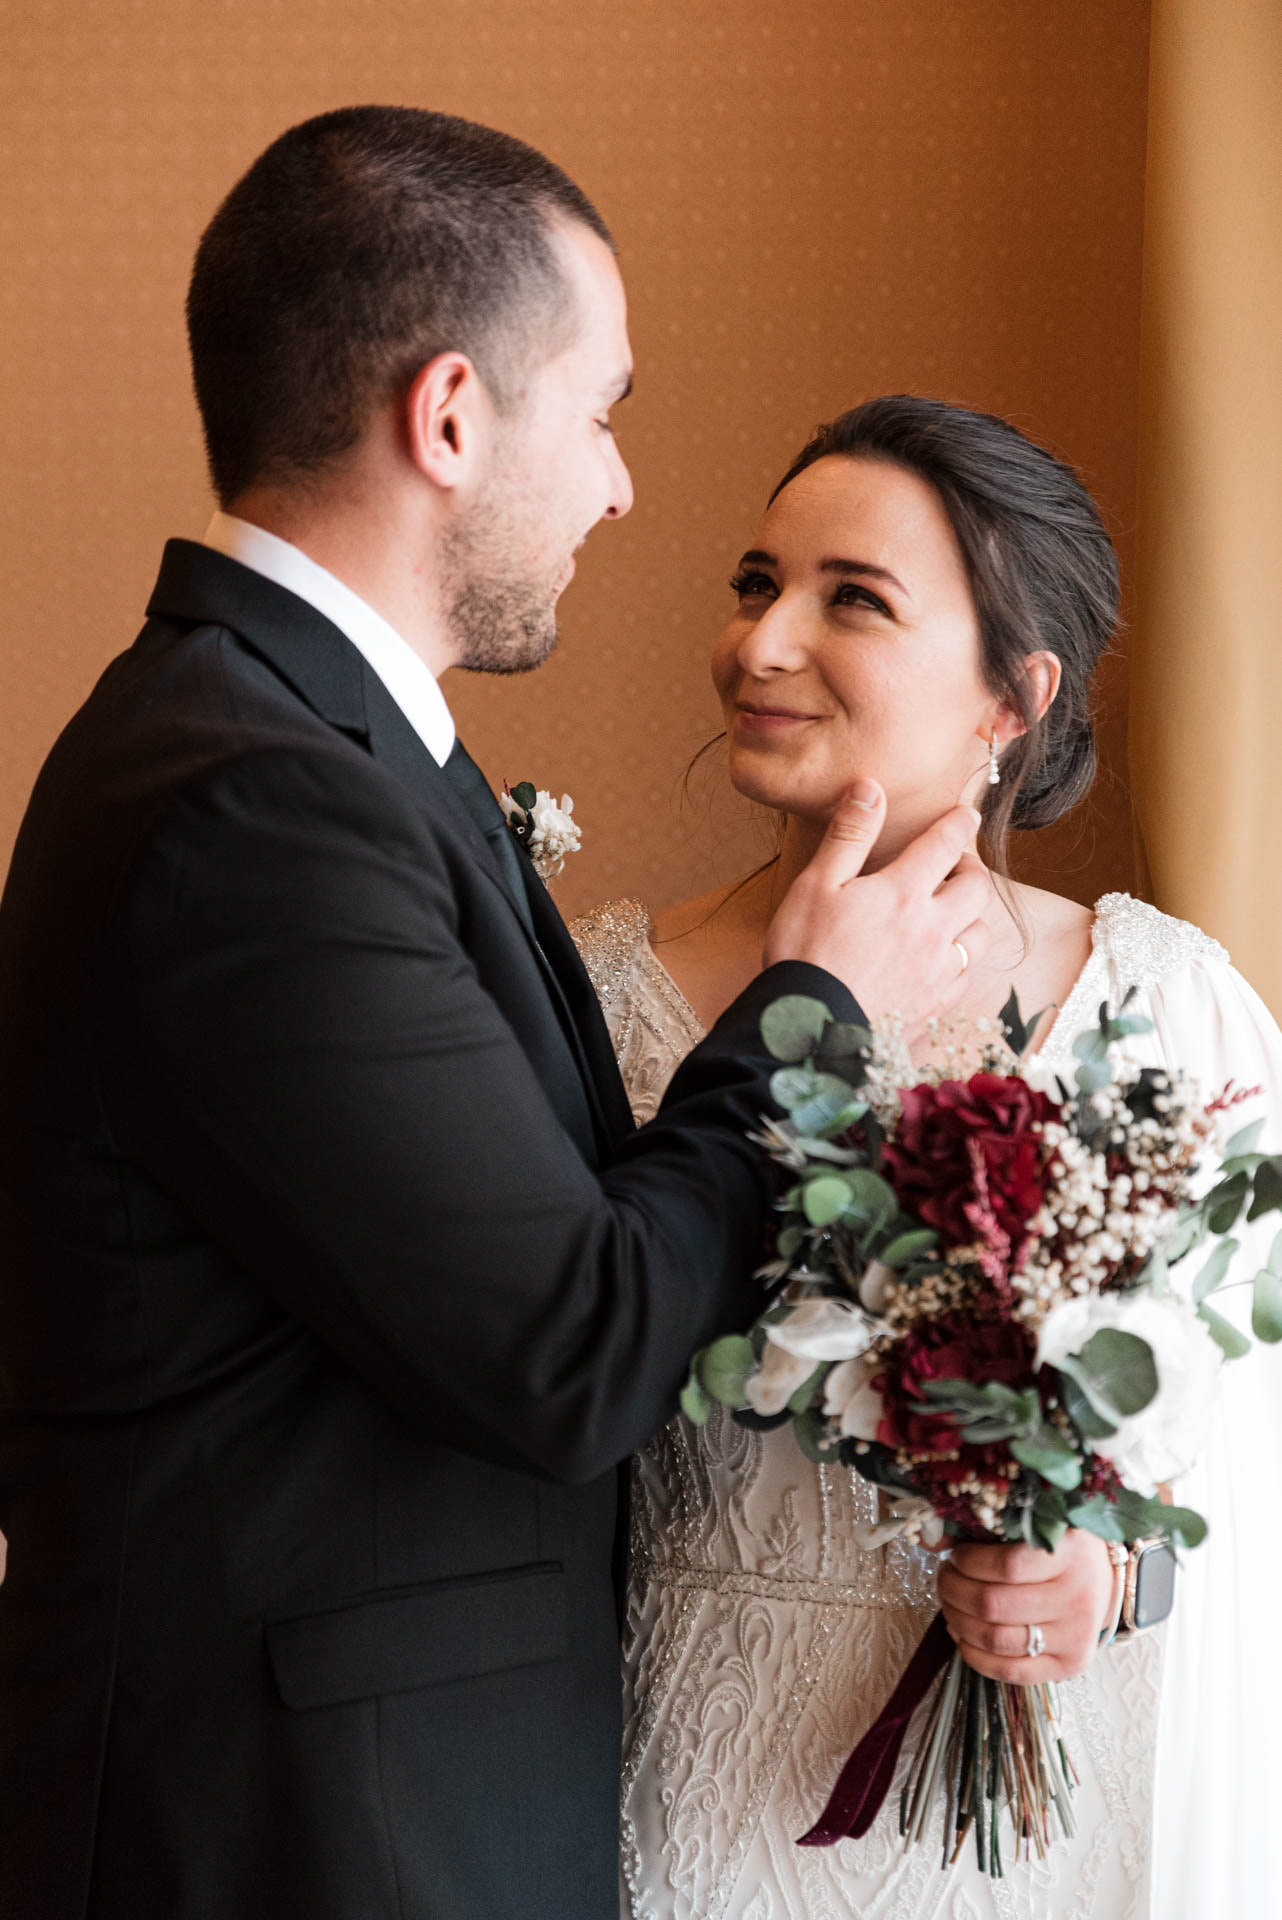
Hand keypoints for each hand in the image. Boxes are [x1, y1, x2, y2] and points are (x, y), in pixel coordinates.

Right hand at [763, 780, 991, 1036]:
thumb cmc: (805, 954)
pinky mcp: (936, 1006)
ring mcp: (939, 971)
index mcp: (903, 892)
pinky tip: (942, 960)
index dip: (958, 822)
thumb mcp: (816, 884)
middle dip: (970, 869)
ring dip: (971, 916)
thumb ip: (849, 835)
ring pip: (980, 933)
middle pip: (977, 888)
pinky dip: (961, 960)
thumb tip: (870, 789)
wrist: (809, 1030)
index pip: (945, 844)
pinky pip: (967, 976)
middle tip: (951, 866)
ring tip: (950, 913)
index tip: (965, 813)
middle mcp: (933, 929)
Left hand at [937, 1533, 1115, 1683]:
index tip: (956, 1555)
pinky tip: (960, 1634)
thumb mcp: (1036, 1525)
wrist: (1103, 1581)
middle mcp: (1077, 1599)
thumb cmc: (1061, 1548)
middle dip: (954, 1590)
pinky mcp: (1069, 1666)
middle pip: (994, 1606)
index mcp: (1070, 1554)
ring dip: (957, 1621)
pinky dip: (974, 1655)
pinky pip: (1010, 1671)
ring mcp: (1075, 1638)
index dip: (969, 1562)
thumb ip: (991, 1530)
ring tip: (949, 1603)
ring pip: (996, 1640)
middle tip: (944, 1577)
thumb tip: (932, 1541)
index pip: (1007, 1566)